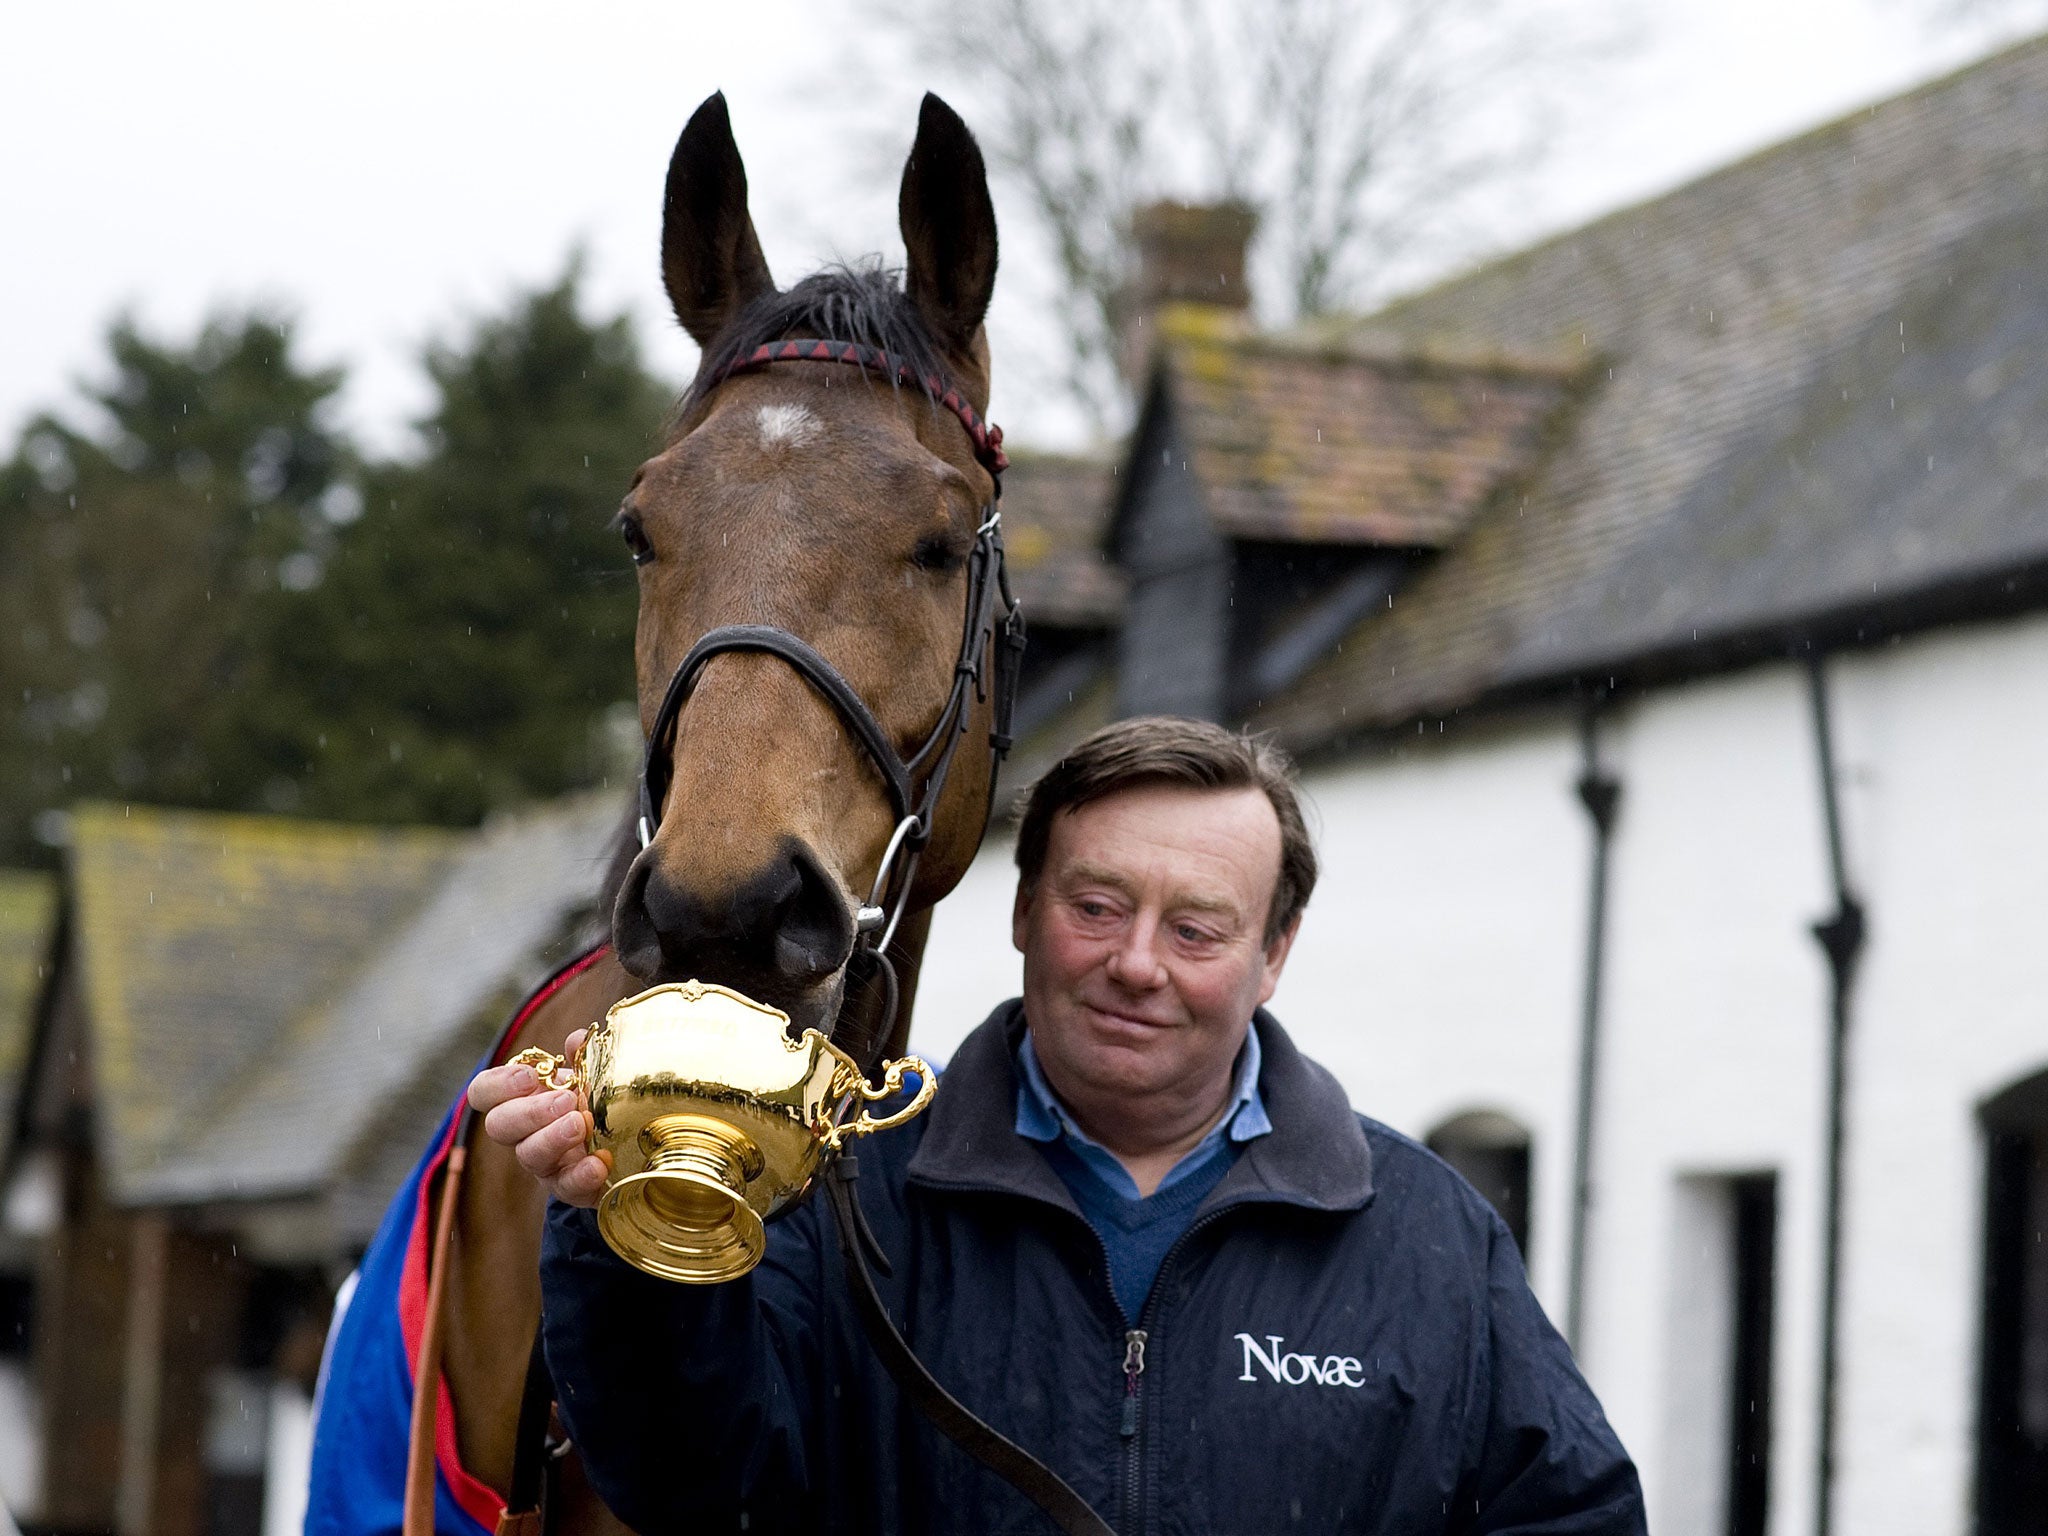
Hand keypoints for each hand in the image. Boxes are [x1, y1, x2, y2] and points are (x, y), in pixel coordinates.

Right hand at [466, 1029, 610, 1206]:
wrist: (623, 1145)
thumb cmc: (595, 1100)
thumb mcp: (591, 1074)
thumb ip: (583, 1056)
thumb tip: (577, 1040)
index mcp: (520, 1099)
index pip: (483, 1092)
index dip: (497, 1084)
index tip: (529, 1076)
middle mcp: (523, 1132)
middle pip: (500, 1126)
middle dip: (529, 1112)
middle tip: (565, 1100)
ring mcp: (544, 1162)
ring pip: (529, 1156)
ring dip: (552, 1139)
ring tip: (581, 1123)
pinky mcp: (569, 1186)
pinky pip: (565, 1186)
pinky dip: (581, 1175)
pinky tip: (599, 1162)